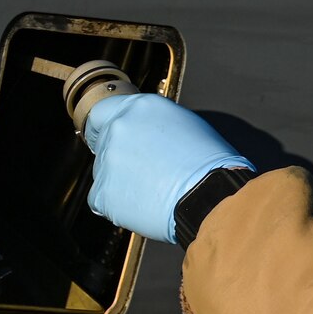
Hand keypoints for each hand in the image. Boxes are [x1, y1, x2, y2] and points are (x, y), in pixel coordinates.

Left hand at [85, 94, 252, 243]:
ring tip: (152, 192)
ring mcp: (108, 160)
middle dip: (118, 156)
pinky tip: (144, 206)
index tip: (109, 138)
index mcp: (140, 107)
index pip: (104, 111)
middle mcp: (119, 127)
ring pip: (104, 172)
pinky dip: (118, 205)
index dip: (106, 128)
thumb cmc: (210, 166)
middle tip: (141, 173)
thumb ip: (157, 125)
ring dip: (121, 181)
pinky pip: (102, 200)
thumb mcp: (188, 126)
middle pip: (104, 142)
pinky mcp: (103, 192)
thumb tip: (148, 134)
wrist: (209, 198)